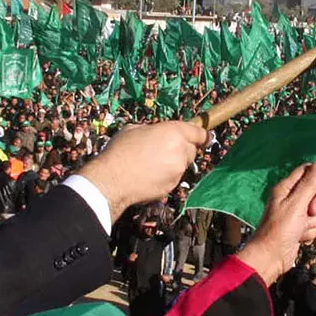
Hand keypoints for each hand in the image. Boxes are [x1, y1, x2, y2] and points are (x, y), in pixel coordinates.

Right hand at [78, 120, 205, 220]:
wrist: (112, 179)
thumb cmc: (120, 151)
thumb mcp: (134, 129)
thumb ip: (153, 130)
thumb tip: (157, 133)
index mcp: (173, 133)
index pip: (199, 133)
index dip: (201, 135)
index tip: (204, 137)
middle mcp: (180, 151)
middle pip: (192, 150)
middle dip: (183, 149)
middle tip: (165, 149)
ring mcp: (178, 171)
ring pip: (183, 165)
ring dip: (174, 163)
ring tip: (153, 163)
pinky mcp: (172, 186)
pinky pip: (174, 178)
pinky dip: (167, 176)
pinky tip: (150, 175)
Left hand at [236, 163, 315, 284]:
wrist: (271, 257)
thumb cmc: (280, 229)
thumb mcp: (296, 204)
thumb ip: (309, 184)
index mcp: (286, 188)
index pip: (308, 170)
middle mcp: (291, 198)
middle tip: (310, 211)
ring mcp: (296, 213)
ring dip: (313, 221)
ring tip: (300, 228)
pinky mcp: (300, 227)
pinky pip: (315, 224)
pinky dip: (310, 231)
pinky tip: (300, 237)